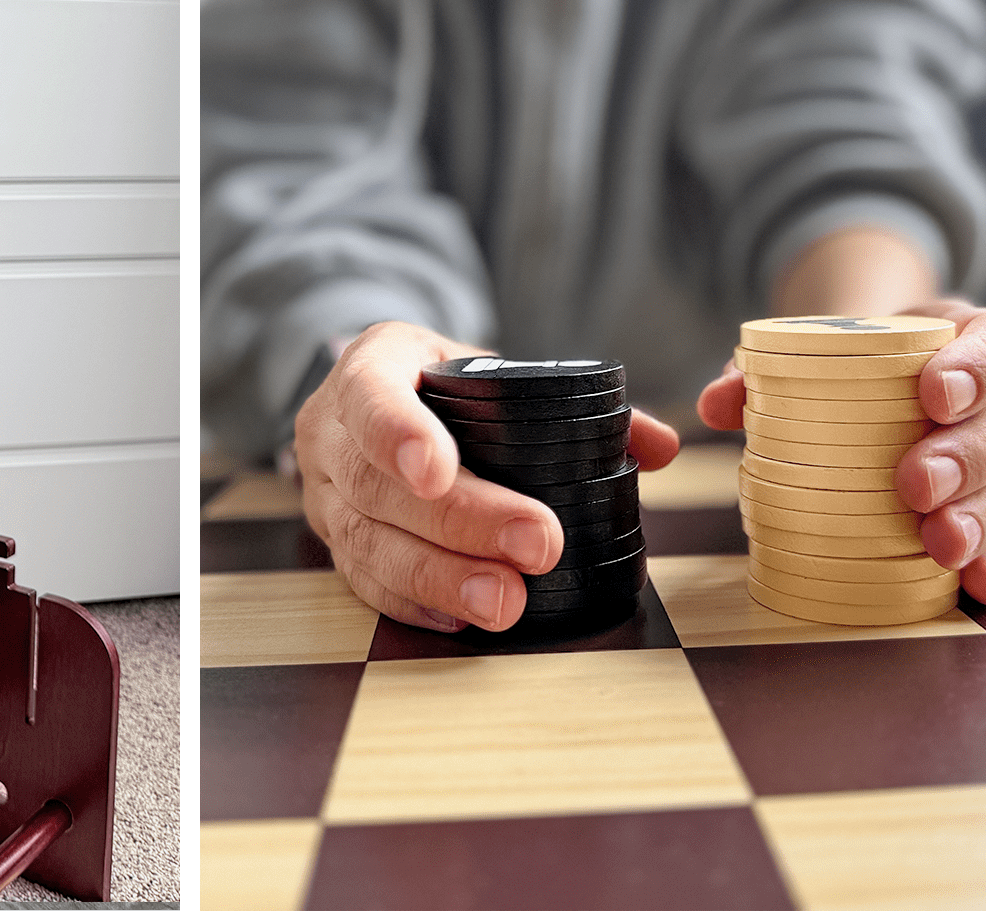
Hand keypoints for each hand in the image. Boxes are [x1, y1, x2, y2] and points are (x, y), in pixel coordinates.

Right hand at [295, 322, 684, 630]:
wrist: (379, 401)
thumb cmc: (446, 385)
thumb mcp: (492, 369)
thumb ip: (573, 402)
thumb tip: (658, 445)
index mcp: (373, 367)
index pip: (372, 395)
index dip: (400, 434)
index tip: (440, 471)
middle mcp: (333, 432)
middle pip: (381, 484)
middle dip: (462, 521)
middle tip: (536, 544)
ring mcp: (326, 495)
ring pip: (370, 544)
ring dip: (442, 579)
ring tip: (506, 602)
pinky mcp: (336, 547)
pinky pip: (366, 583)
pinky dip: (418, 604)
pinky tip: (465, 619)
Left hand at [699, 299, 985, 603]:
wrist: (868, 380)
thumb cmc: (850, 363)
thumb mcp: (815, 349)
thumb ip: (765, 370)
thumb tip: (718, 403)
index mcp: (969, 341)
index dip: (980, 367)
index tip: (933, 393)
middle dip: (969, 456)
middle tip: (915, 483)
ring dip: (979, 517)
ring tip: (938, 542)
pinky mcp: (983, 512)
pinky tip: (978, 586)